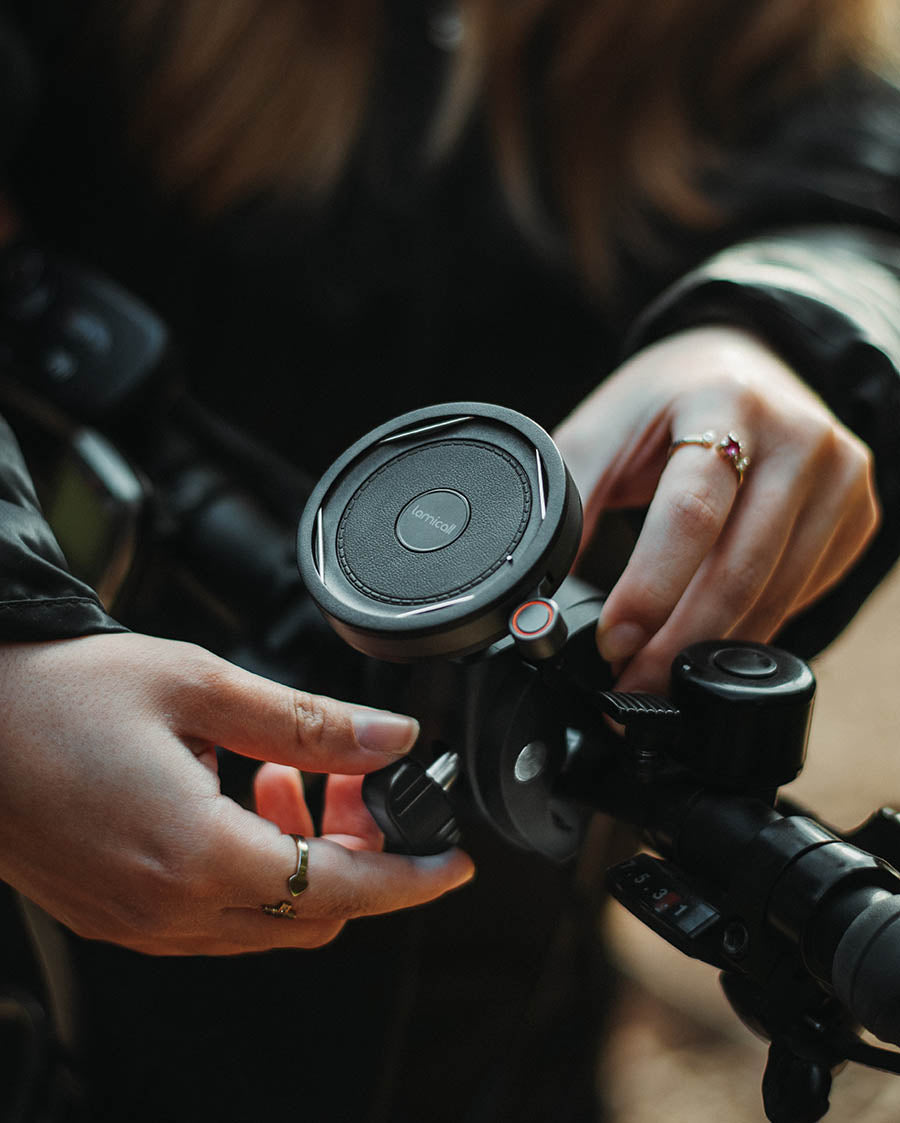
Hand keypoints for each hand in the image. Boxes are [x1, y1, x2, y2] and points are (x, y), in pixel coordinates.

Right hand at [0, 633, 472, 953]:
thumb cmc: (60, 695)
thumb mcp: (201, 687)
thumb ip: (309, 721)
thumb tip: (390, 738)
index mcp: (196, 855)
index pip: (342, 889)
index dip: (410, 878)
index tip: (451, 863)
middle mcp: (167, 908)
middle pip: (311, 913)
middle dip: (357, 855)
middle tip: (357, 785)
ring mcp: (137, 921)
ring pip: (265, 919)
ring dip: (302, 857)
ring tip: (288, 774)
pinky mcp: (114, 914)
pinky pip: (214, 916)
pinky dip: (253, 868)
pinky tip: (238, 797)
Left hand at [554, 326, 879, 691]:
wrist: (747, 365)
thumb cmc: (667, 402)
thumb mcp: (608, 430)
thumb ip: (571, 503)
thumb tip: (537, 593)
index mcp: (726, 404)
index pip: (692, 512)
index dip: (650, 588)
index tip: (613, 642)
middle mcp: (799, 438)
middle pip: (740, 568)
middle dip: (677, 644)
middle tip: (630, 688)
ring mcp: (840, 478)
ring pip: (776, 596)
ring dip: (711, 652)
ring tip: (657, 680)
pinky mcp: (859, 515)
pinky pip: (802, 596)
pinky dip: (751, 630)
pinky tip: (706, 644)